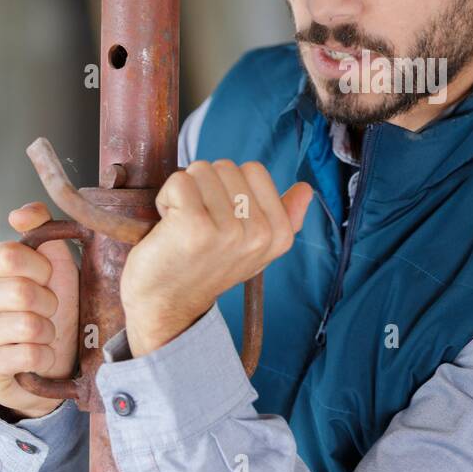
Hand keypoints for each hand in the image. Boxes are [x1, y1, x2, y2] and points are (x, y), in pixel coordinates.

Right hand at [0, 203, 80, 419]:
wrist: (49, 360)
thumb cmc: (48, 306)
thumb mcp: (52, 263)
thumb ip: (40, 229)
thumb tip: (20, 214)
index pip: (9, 255)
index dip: (42, 267)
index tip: (47, 278)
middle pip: (19, 292)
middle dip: (49, 303)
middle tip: (47, 310)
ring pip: (27, 326)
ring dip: (48, 331)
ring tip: (42, 333)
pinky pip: (28, 355)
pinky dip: (45, 356)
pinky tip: (38, 357)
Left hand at [121, 160, 312, 354]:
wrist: (167, 305)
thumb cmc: (206, 268)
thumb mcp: (255, 247)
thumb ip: (283, 216)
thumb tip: (306, 189)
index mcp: (279, 234)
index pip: (255, 170)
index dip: (231, 186)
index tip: (222, 217)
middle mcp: (260, 234)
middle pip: (227, 166)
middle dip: (206, 188)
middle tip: (200, 224)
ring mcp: (228, 231)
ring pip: (202, 170)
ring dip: (185, 193)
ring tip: (184, 225)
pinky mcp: (194, 226)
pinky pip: (179, 180)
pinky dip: (166, 198)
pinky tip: (169, 226)